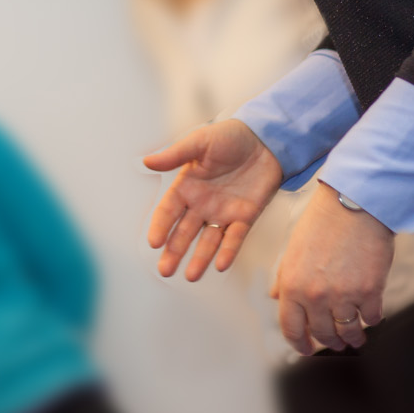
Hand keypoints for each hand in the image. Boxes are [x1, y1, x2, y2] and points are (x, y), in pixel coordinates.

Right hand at [143, 119, 283, 280]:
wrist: (266, 139)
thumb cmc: (230, 136)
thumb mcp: (200, 141)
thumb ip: (175, 155)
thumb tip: (147, 161)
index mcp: (187, 186)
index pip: (168, 211)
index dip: (160, 227)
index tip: (153, 243)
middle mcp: (202, 204)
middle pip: (184, 232)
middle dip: (174, 252)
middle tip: (165, 270)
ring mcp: (223, 213)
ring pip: (208, 241)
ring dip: (199, 259)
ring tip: (190, 276)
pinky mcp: (245, 217)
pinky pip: (234, 238)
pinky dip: (228, 251)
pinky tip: (220, 265)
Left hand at [271, 182, 394, 353]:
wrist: (354, 204)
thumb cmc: (322, 221)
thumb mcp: (293, 249)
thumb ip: (284, 277)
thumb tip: (276, 297)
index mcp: (292, 286)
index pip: (291, 328)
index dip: (299, 343)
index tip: (306, 350)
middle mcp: (316, 295)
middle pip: (322, 334)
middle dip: (329, 343)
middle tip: (335, 343)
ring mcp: (344, 296)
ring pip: (348, 332)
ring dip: (352, 338)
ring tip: (356, 337)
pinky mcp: (370, 291)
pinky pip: (371, 318)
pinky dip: (371, 320)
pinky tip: (370, 316)